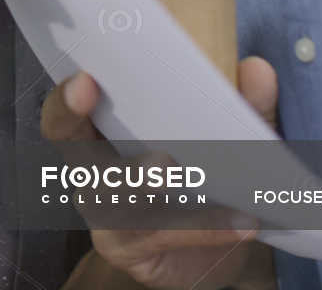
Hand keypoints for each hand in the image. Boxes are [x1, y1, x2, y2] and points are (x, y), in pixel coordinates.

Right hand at [41, 57, 279, 289]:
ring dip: (163, 199)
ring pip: (124, 208)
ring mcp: (108, 218)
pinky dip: (206, 228)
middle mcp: (91, 178)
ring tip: (205, 190)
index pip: (63, 120)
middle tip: (164, 161)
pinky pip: (163, 238)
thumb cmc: (200, 177)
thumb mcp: (218, 136)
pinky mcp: (130, 251)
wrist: (208, 248)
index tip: (86, 82)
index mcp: (96, 137)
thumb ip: (236, 104)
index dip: (65, 103)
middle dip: (123, 166)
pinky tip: (244, 222)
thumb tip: (257, 70)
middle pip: (86, 170)